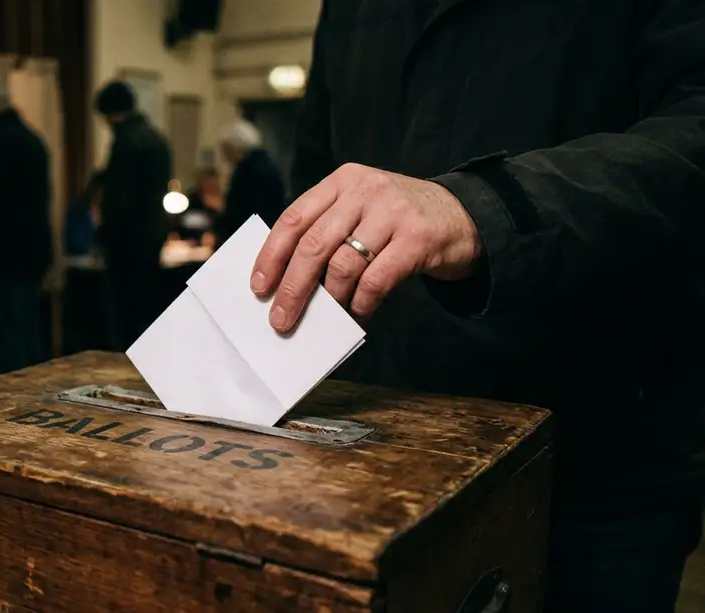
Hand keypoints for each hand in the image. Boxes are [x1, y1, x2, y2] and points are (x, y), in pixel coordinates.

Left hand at [250, 163, 481, 330]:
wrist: (464, 216)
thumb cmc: (398, 221)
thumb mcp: (361, 209)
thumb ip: (328, 231)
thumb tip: (285, 283)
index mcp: (342, 181)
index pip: (294, 219)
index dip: (271, 256)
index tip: (258, 288)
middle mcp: (364, 190)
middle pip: (313, 245)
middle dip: (292, 288)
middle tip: (280, 319)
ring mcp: (393, 212)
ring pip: (342, 265)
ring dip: (329, 300)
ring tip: (325, 319)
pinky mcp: (417, 238)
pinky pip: (376, 280)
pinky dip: (361, 303)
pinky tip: (357, 315)